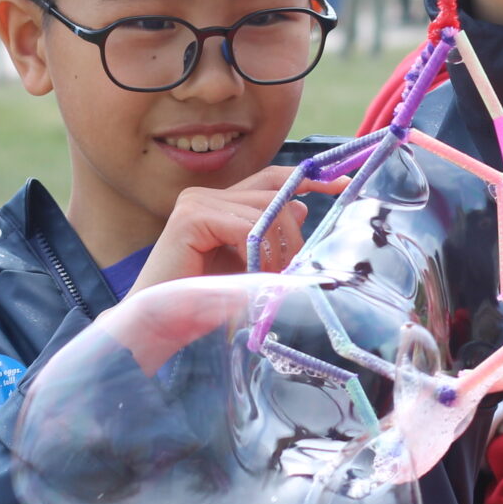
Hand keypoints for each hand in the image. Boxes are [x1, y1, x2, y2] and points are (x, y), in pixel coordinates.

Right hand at [130, 167, 333, 294]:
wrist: (160, 325)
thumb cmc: (199, 302)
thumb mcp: (246, 266)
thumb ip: (268, 235)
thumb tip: (302, 206)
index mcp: (218, 202)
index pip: (272, 179)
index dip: (308, 178)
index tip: (341, 184)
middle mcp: (205, 195)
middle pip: (274, 194)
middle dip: (294, 232)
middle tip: (295, 267)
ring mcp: (196, 202)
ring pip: (265, 213)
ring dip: (277, 251)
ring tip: (270, 280)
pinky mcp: (191, 217)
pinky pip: (246, 227)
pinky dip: (257, 253)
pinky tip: (251, 274)